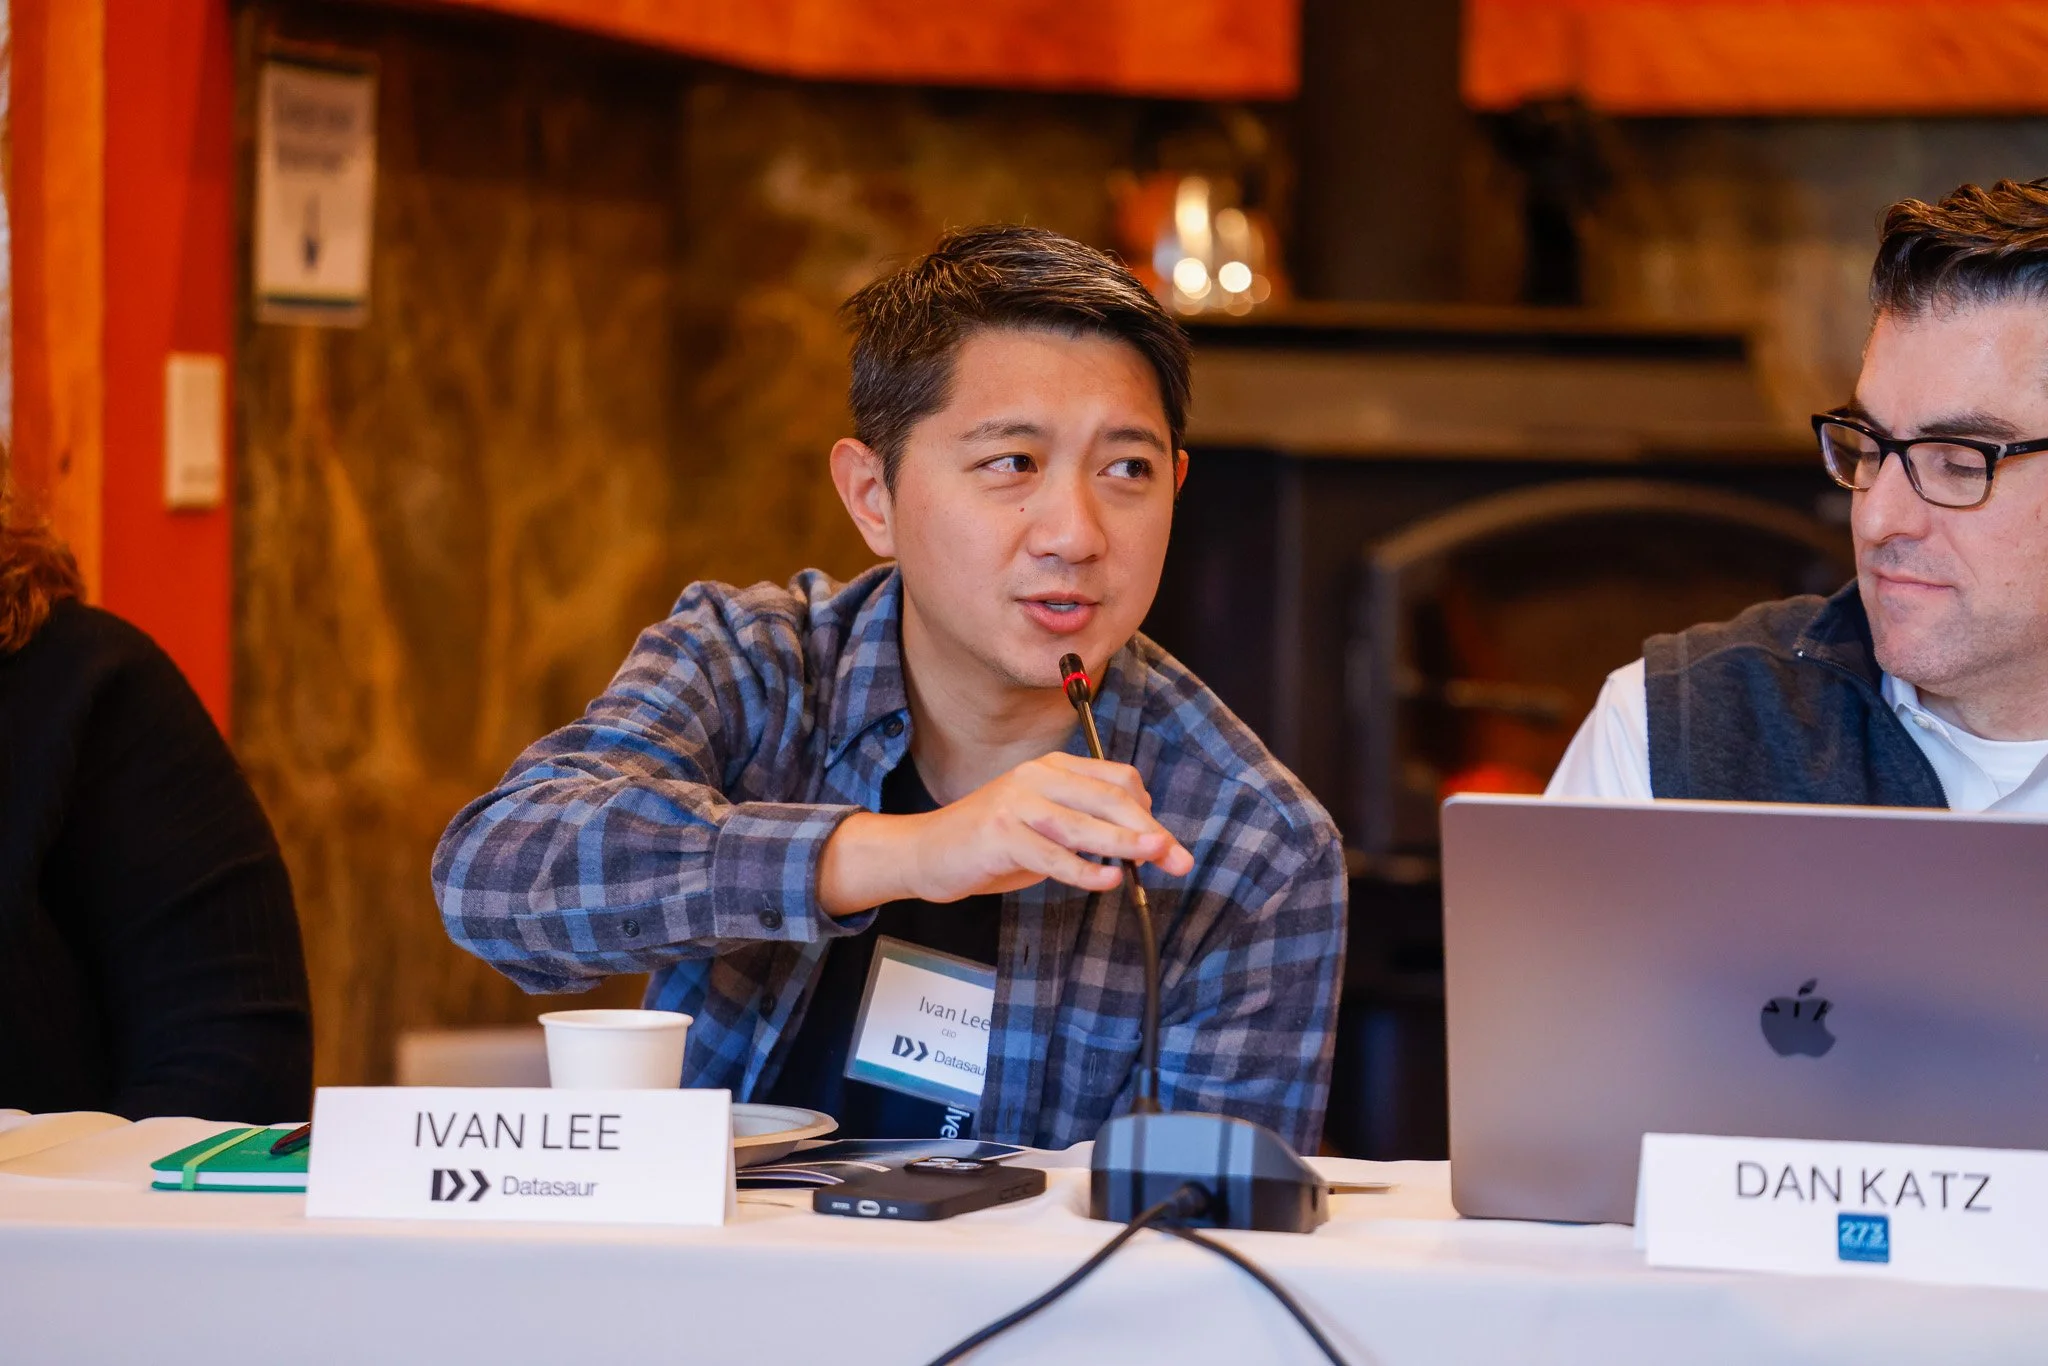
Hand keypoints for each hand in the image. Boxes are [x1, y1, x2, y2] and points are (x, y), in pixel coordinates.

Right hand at [816, 752, 1194, 916]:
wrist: (926, 852)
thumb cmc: (991, 843)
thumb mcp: (1043, 824)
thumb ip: (1084, 825)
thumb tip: (1142, 837)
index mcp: (1050, 769)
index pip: (1116, 780)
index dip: (1148, 810)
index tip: (1166, 842)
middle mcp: (1035, 777)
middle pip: (1108, 797)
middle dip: (1147, 828)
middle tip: (1176, 857)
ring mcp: (1015, 803)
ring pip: (1083, 824)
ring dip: (1124, 843)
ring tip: (1153, 858)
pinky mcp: (999, 834)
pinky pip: (1051, 854)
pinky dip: (1083, 870)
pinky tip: (1106, 880)